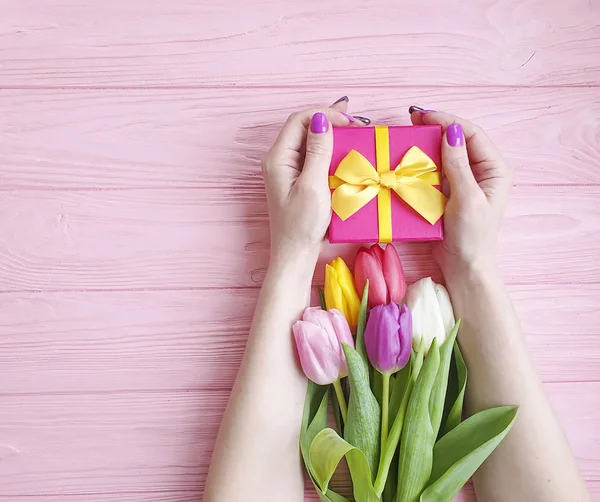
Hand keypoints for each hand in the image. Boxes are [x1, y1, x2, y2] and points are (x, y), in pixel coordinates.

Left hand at [262, 100, 365, 259]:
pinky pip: (313, 157)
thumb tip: (321, 119)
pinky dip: (330, 152)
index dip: (324, 114)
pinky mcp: (297, 180)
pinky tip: (345, 153)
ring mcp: (287, 170)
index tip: (349, 122)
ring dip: (332, 136)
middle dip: (330, 122)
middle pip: (304, 128)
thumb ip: (317, 151)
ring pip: (310, 142)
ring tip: (355, 135)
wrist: (296, 255)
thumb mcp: (313, 186)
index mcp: (277, 158)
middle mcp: (279, 160)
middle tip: (357, 125)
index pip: (299, 120)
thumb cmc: (302, 225)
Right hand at [410, 110, 512, 276]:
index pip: (472, 134)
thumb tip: (451, 131)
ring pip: (446, 154)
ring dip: (428, 145)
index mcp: (494, 169)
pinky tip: (410, 159)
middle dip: (436, 128)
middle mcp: (482, 172)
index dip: (448, 121)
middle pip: (458, 140)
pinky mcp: (450, 192)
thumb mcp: (467, 198)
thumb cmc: (472, 236)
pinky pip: (437, 170)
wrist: (463, 267)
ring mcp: (465, 182)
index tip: (423, 116)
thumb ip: (458, 164)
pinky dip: (424, 163)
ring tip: (408, 136)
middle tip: (412, 120)